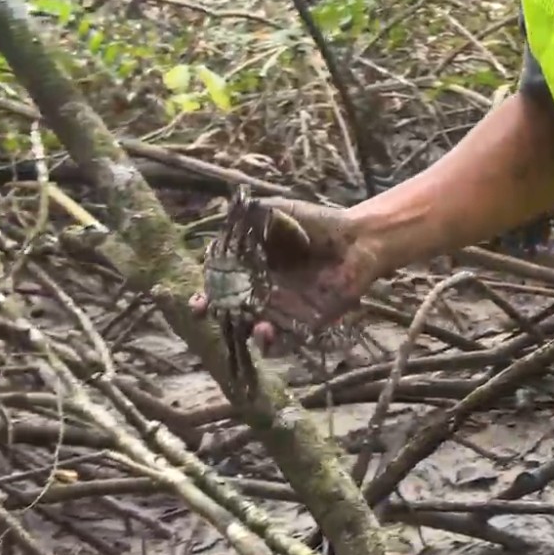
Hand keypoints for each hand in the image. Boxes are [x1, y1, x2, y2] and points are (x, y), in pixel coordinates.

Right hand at [189, 197, 382, 348]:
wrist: (357, 240)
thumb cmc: (318, 223)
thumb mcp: (278, 212)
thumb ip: (249, 218)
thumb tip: (223, 221)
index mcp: (252, 266)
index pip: (221, 283)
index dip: (207, 290)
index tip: (196, 297)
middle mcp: (263, 290)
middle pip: (231, 309)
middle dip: (216, 314)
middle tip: (205, 312)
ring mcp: (283, 309)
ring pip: (253, 327)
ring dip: (244, 331)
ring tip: (246, 324)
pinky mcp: (305, 323)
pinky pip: (283, 340)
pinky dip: (270, 343)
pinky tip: (265, 332)